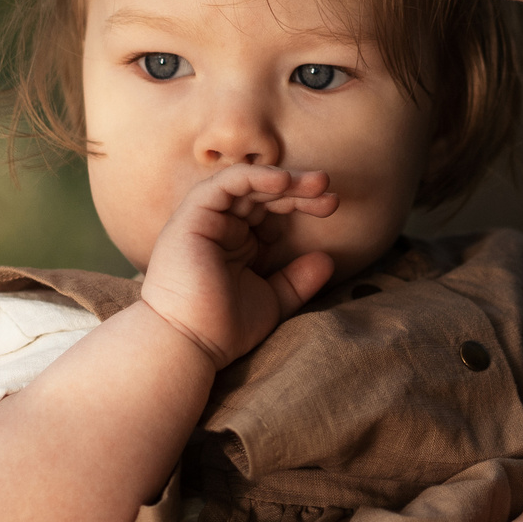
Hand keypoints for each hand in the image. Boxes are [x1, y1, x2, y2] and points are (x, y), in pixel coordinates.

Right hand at [138, 166, 338, 367]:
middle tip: (328, 188)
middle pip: (263, 195)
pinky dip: (254, 177)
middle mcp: (221, 226)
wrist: (191, 344)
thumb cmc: (223, 328)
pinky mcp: (192, 216)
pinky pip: (224, 184)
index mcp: (237, 242)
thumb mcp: (273, 300)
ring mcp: (205, 219)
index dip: (302, 204)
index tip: (331, 205)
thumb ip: (297, 281)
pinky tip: (284, 181)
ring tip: (318, 182)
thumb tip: (328, 260)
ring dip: (283, 180)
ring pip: (247, 185)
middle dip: (298, 189)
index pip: (272, 211)